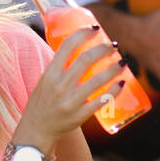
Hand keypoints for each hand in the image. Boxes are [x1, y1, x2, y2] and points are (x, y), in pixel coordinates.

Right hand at [21, 27, 126, 141]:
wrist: (37, 131)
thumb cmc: (42, 104)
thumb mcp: (44, 82)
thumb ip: (58, 67)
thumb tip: (76, 48)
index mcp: (50, 74)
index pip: (67, 47)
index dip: (82, 34)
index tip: (94, 29)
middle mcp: (60, 85)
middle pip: (85, 60)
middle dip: (103, 49)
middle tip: (113, 46)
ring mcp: (70, 101)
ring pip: (97, 80)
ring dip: (113, 69)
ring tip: (122, 62)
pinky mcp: (80, 115)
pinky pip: (101, 101)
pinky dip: (113, 91)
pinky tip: (121, 83)